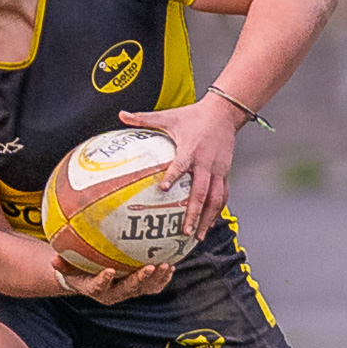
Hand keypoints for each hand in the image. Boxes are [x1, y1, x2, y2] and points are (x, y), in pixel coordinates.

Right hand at [52, 254, 174, 303]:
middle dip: (140, 280)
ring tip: (166, 265)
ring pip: (145, 289)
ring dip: (157, 278)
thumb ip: (61, 264)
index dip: (104, 281)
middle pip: (128, 290)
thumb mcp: (66, 267)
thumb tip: (53, 259)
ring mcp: (129, 291)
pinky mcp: (140, 287)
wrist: (90, 276)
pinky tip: (171, 264)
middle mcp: (114, 294)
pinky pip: (154, 286)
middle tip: (150, 267)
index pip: (99, 288)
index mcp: (95, 289)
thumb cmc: (77, 269)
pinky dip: (164, 278)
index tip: (109, 271)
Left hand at [119, 92, 241, 238]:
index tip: (163, 189)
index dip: (173, 176)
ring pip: (215, 198)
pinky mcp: (225, 173)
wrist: (224, 112)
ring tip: (198, 235)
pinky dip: (217, 211)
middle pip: (201, 192)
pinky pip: (223, 195)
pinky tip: (209, 223)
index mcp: (191, 149)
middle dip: (193, 212)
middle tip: (184, 230)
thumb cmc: (194, 115)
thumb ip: (144, 118)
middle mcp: (206, 162)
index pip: (181, 165)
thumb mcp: (169, 116)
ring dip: (207, 218)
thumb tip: (121, 114)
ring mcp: (218, 170)